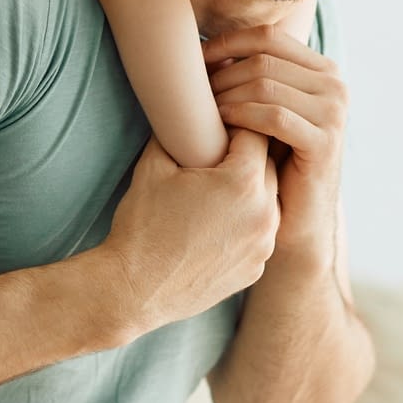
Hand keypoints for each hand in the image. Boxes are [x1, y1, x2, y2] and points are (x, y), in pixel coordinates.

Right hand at [104, 130, 279, 328]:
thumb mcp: (153, 166)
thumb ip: (176, 132)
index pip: (255, 134)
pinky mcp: (255, 269)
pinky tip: (217, 226)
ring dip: (251, 192)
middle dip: (247, 157)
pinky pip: (261, 234)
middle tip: (216, 158)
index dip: (235, 127)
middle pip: (269, 166)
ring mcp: (263, 245)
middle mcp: (264, 213)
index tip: (217, 130)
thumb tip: (185, 113)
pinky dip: (246, 225)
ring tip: (217, 194)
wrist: (133, 290)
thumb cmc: (141, 227)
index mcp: (243, 182)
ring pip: (270, 201)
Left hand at [203, 24, 347, 261]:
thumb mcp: (264, 109)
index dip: (225, 44)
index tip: (193, 63)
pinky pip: (273, 116)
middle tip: (192, 96)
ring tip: (201, 114)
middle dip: (221, 74)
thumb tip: (202, 43)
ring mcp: (334, 112)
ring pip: (265, 84)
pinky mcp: (325, 142)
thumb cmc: (271, 162)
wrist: (295, 221)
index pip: (267, 37)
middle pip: (263, 59)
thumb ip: (250, 75)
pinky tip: (218, 129)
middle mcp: (335, 85)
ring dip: (225, 96)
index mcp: (322, 69)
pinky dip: (240, 117)